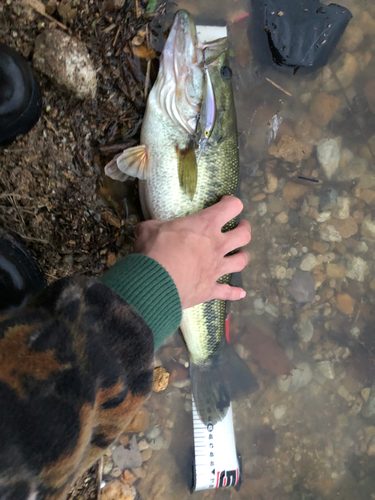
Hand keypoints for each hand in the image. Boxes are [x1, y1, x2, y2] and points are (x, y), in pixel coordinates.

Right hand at [133, 196, 250, 309]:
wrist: (157, 281)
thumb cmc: (155, 250)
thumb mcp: (149, 230)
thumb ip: (152, 228)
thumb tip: (141, 229)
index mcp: (206, 225)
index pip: (231, 207)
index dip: (232, 203)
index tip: (226, 203)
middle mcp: (217, 246)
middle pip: (243, 235)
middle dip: (245, 230)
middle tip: (241, 227)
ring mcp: (217, 268)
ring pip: (241, 262)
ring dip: (243, 257)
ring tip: (241, 255)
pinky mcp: (211, 289)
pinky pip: (228, 291)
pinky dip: (235, 293)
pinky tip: (241, 293)